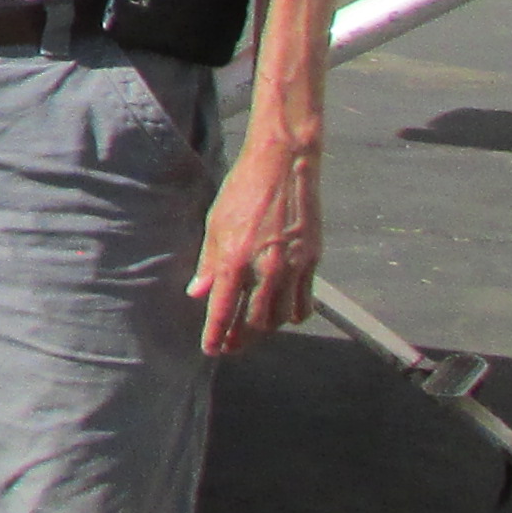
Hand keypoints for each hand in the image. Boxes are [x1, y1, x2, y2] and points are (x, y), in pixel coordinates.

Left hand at [188, 136, 320, 354]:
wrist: (284, 163)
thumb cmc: (243, 189)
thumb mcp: (215, 223)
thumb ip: (208, 263)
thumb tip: (198, 293)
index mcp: (235, 259)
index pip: (223, 312)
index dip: (215, 336)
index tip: (211, 349)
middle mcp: (266, 269)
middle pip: (256, 323)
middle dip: (241, 339)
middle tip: (231, 345)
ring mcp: (294, 267)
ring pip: (282, 319)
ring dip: (267, 329)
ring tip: (254, 329)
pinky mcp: (313, 261)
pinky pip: (305, 303)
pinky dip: (292, 315)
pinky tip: (282, 312)